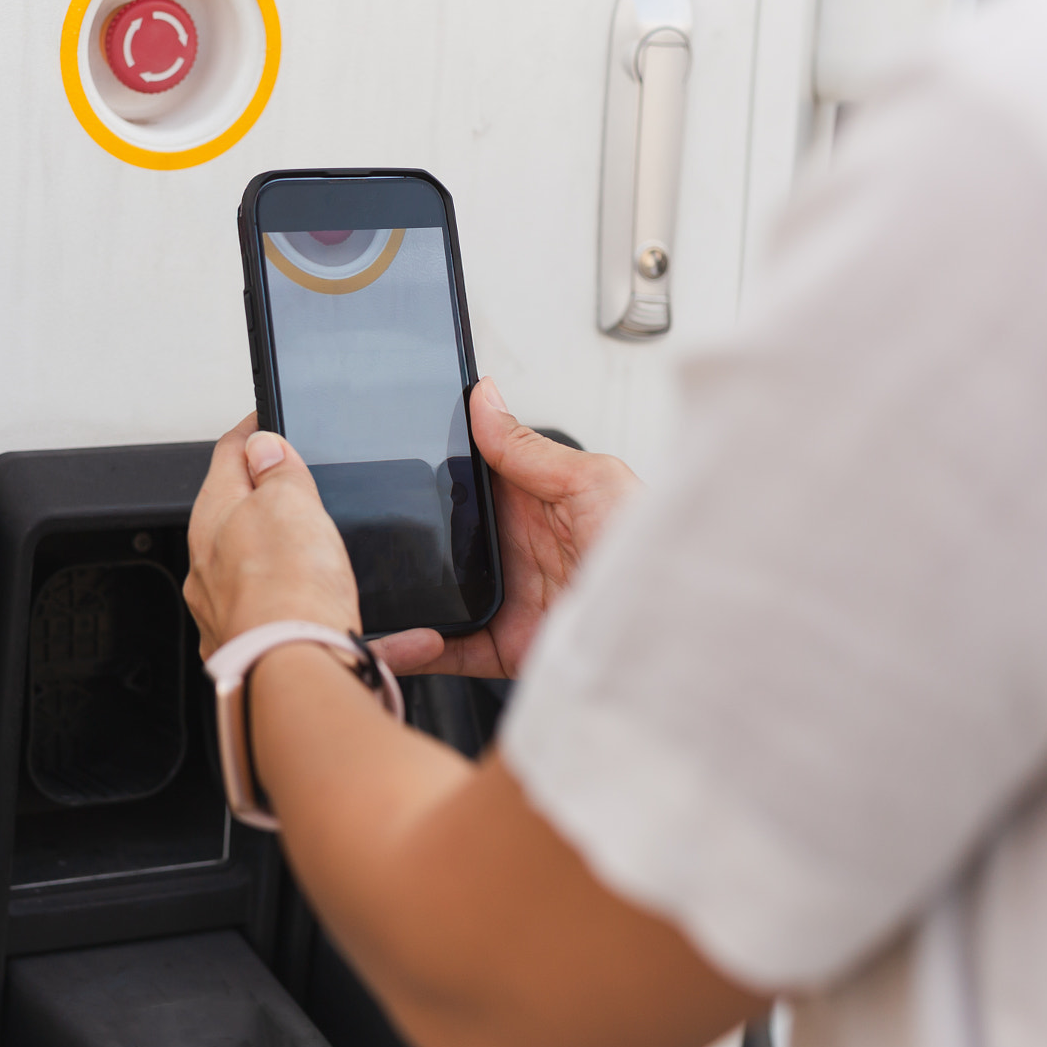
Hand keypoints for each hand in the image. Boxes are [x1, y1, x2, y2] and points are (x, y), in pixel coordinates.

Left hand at [184, 413, 360, 656]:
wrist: (297, 673)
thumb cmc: (286, 591)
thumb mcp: (288, 502)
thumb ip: (277, 471)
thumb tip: (262, 446)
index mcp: (212, 521)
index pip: (226, 458)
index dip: (251, 433)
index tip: (265, 418)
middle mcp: (213, 570)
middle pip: (243, 519)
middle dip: (274, 499)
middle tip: (307, 481)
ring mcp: (237, 614)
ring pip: (275, 575)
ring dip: (309, 562)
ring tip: (341, 556)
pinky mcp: (269, 651)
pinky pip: (315, 628)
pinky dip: (352, 623)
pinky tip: (404, 634)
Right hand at [372, 377, 640, 678]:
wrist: (673, 632)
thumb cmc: (650, 551)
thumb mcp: (593, 481)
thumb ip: (530, 448)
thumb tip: (484, 398)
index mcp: (534, 502)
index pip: (468, 479)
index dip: (431, 470)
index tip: (391, 458)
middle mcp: (516, 549)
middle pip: (443, 537)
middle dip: (407, 534)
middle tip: (373, 527)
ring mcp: (507, 598)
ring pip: (436, 593)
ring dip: (405, 592)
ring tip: (377, 585)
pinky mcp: (505, 646)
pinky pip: (449, 648)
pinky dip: (418, 648)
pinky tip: (404, 636)